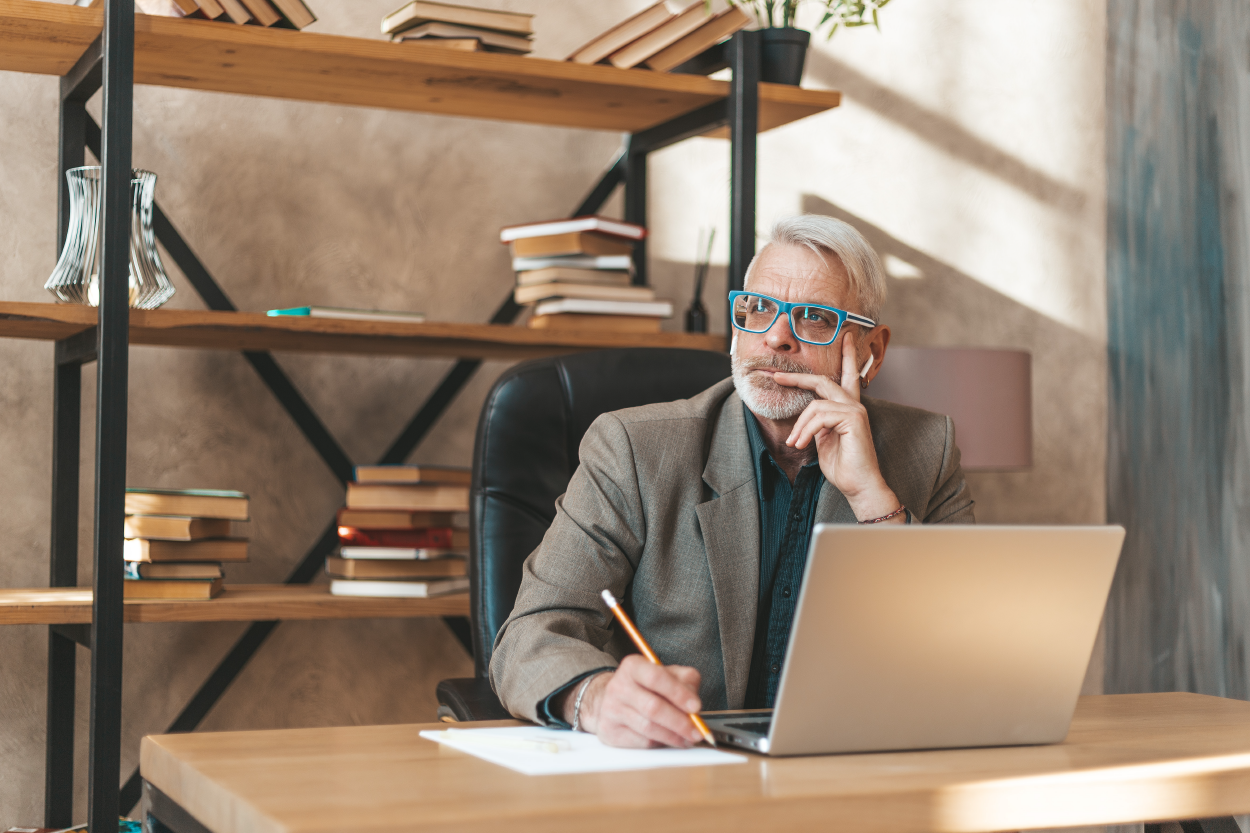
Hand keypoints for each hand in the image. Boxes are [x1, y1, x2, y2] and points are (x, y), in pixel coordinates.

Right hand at [565, 655, 703, 747]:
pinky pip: (641, 741)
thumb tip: (694, 704)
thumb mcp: (667, 674)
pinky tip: (669, 740)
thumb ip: (685, 682)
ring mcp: (612, 709)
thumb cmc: (646, 687)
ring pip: (648, 728)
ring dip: (673, 736)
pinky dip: (660, 743)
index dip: (679, 693)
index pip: (656, 678)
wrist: (614, 700)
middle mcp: (619, 686)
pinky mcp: (610, 731)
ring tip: (688, 738)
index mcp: (633, 666)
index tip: (696, 707)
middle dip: (680, 722)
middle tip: (697, 731)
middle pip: (653, 707)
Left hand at [772, 335, 902, 521]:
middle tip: (777, 376)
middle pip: (822, 381)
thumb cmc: (842, 466)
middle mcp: (854, 404)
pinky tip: (801, 444)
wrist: (858, 485)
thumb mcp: (823, 440)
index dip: (845, 355)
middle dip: (797, 378)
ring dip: (800, 427)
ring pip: (815, 405)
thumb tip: (806, 416)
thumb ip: (818, 423)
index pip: (847, 375)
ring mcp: (855, 410)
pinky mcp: (854, 419)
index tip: (844, 336)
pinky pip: (820, 416)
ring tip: (795, 444)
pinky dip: (806, 431)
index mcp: (848, 408)